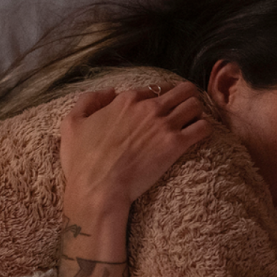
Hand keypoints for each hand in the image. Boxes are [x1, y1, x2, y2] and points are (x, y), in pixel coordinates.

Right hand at [60, 81, 212, 210]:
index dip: (163, 95)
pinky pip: (203, 127)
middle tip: (185, 110)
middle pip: (182, 91)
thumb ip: (89, 100)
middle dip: (186, 97)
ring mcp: (164, 125)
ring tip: (193, 122)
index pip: (156, 87)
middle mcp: (148, 107)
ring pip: (195, 104)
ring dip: (196, 112)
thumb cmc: (83, 161)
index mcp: (126, 100)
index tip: (165, 105)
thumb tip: (110, 91)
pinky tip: (198, 135)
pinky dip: (204, 128)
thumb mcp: (72, 123)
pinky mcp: (176, 145)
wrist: (98, 188)